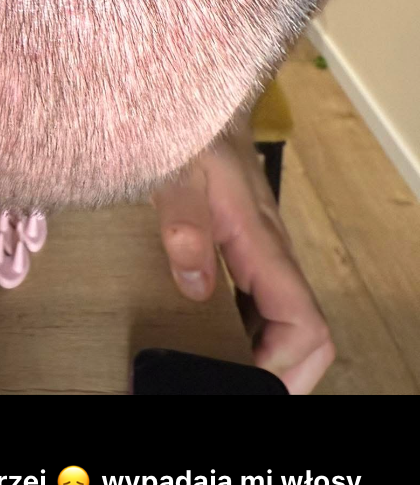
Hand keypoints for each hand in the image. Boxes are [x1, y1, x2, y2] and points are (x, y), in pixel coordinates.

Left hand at [151, 118, 334, 394]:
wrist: (199, 97)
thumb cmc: (192, 131)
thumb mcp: (178, 169)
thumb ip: (183, 221)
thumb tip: (194, 284)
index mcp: (262, 243)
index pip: (303, 322)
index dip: (282, 363)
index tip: (241, 378)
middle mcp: (270, 254)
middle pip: (305, 335)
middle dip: (280, 373)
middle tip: (231, 386)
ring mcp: (260, 255)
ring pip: (286, 324)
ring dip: (264, 357)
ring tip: (218, 374)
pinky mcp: (244, 252)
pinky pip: (261, 307)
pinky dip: (246, 335)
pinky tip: (209, 342)